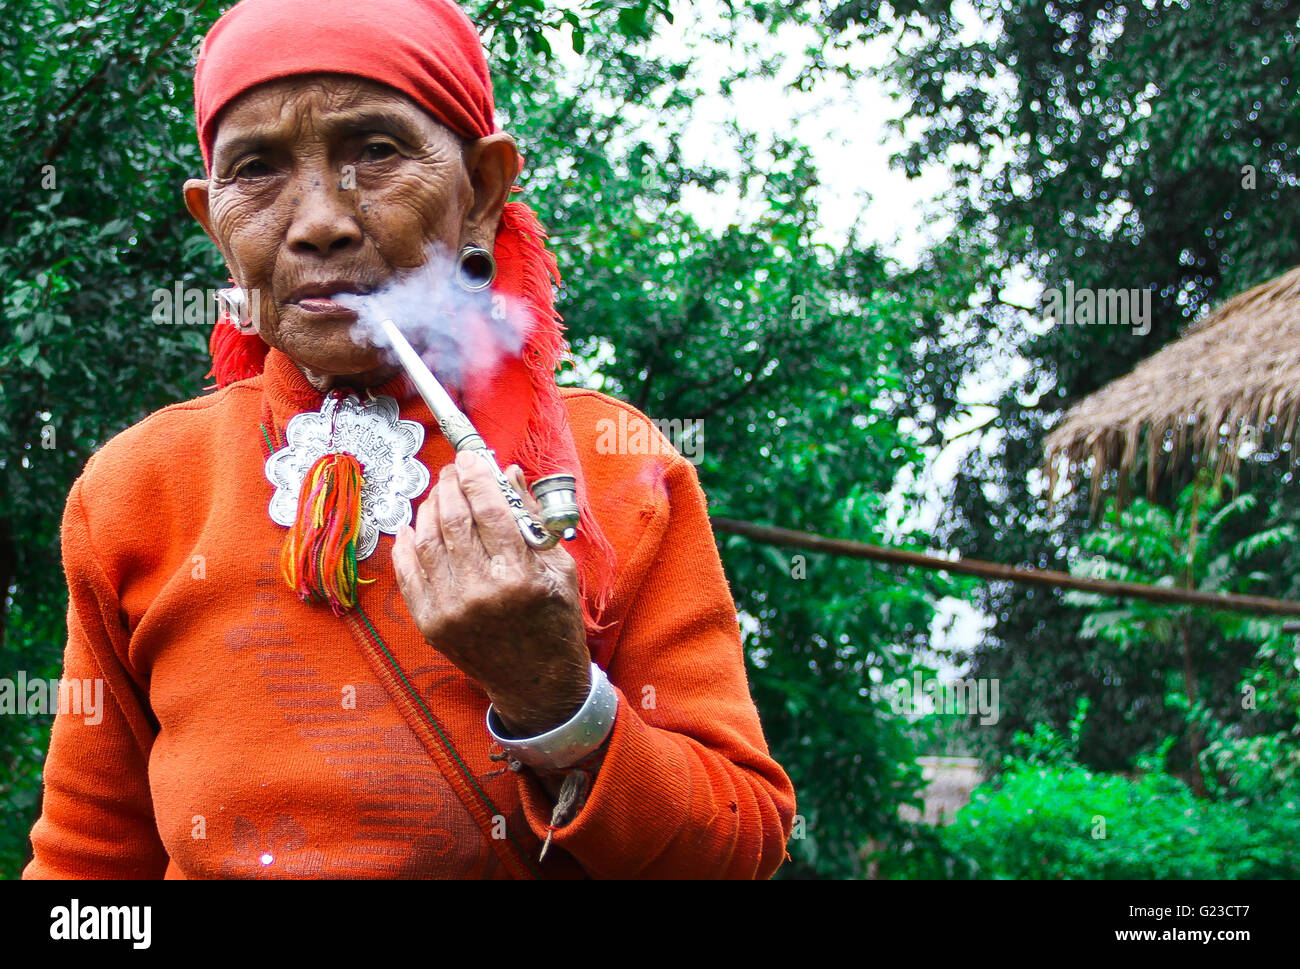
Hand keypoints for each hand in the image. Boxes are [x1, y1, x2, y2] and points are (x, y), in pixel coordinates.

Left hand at [392, 449, 591, 735]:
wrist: (537, 684)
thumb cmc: (555, 621)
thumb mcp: (561, 569)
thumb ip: (534, 519)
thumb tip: (508, 473)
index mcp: (520, 577)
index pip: (489, 510)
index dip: (477, 476)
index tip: (472, 457)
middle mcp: (481, 593)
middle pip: (453, 518)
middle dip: (450, 484)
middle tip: (454, 470)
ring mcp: (451, 610)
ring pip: (427, 540)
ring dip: (429, 507)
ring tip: (439, 494)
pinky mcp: (432, 624)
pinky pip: (408, 572)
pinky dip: (408, 543)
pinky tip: (415, 525)